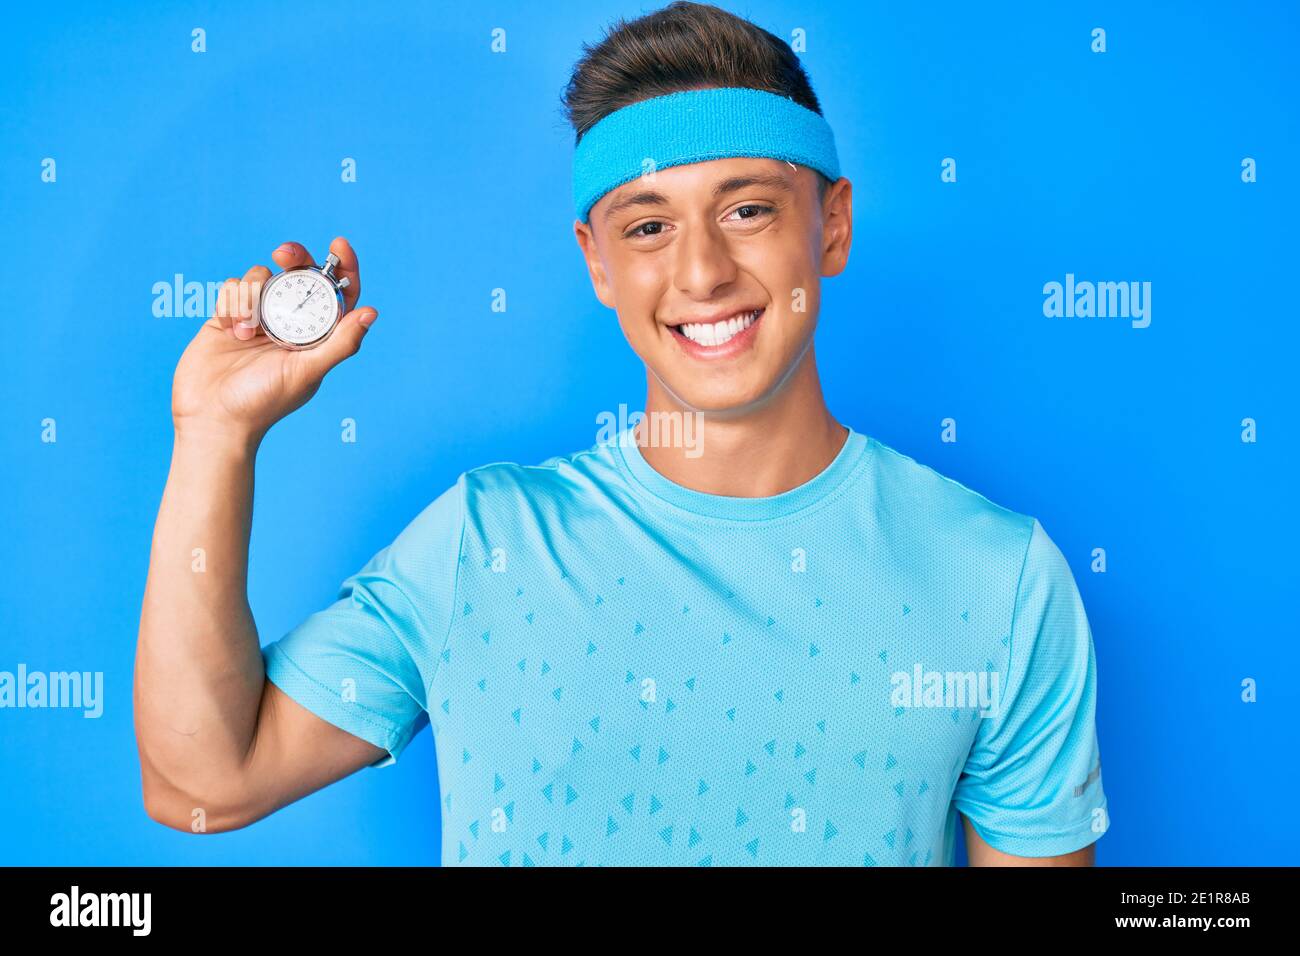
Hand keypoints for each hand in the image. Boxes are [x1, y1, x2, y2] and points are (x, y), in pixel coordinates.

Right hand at [171, 236, 377, 446]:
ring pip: (262, 277)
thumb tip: (370, 313)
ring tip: (247, 332)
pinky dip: (233, 302)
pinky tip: (230, 330)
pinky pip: (233, 288)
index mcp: (317, 336)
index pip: (337, 294)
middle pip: (299, 275)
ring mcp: (258, 318)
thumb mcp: (307, 372)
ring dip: (254, 295)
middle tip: (285, 254)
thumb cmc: (263, 402)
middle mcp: (290, 324)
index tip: (338, 244)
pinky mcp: (227, 317)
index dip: (343, 266)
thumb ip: (340, 343)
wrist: (212, 419)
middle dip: (295, 258)